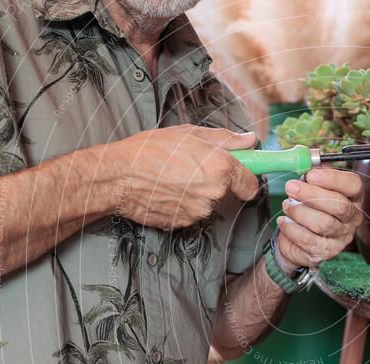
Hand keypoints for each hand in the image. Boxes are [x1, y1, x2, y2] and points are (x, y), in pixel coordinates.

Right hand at [101, 125, 258, 228]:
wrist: (119, 177)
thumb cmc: (150, 150)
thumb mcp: (190, 134)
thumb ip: (226, 139)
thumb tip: (250, 141)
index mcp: (221, 167)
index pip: (250, 184)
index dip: (245, 178)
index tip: (240, 174)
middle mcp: (214, 192)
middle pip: (226, 191)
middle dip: (214, 181)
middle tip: (190, 166)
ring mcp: (199, 211)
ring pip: (207, 202)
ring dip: (196, 192)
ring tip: (173, 177)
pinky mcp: (184, 223)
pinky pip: (191, 213)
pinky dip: (182, 204)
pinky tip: (166, 191)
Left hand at [276, 168, 363, 271]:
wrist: (298, 239)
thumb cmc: (309, 208)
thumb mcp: (312, 187)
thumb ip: (313, 175)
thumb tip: (308, 163)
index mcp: (353, 198)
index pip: (353, 185)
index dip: (333, 179)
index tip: (311, 174)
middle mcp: (352, 218)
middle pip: (339, 205)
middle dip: (312, 194)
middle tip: (291, 187)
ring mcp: (341, 237)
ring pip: (323, 223)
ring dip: (300, 212)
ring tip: (287, 205)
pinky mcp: (326, 251)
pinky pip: (308, 240)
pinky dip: (292, 229)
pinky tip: (284, 221)